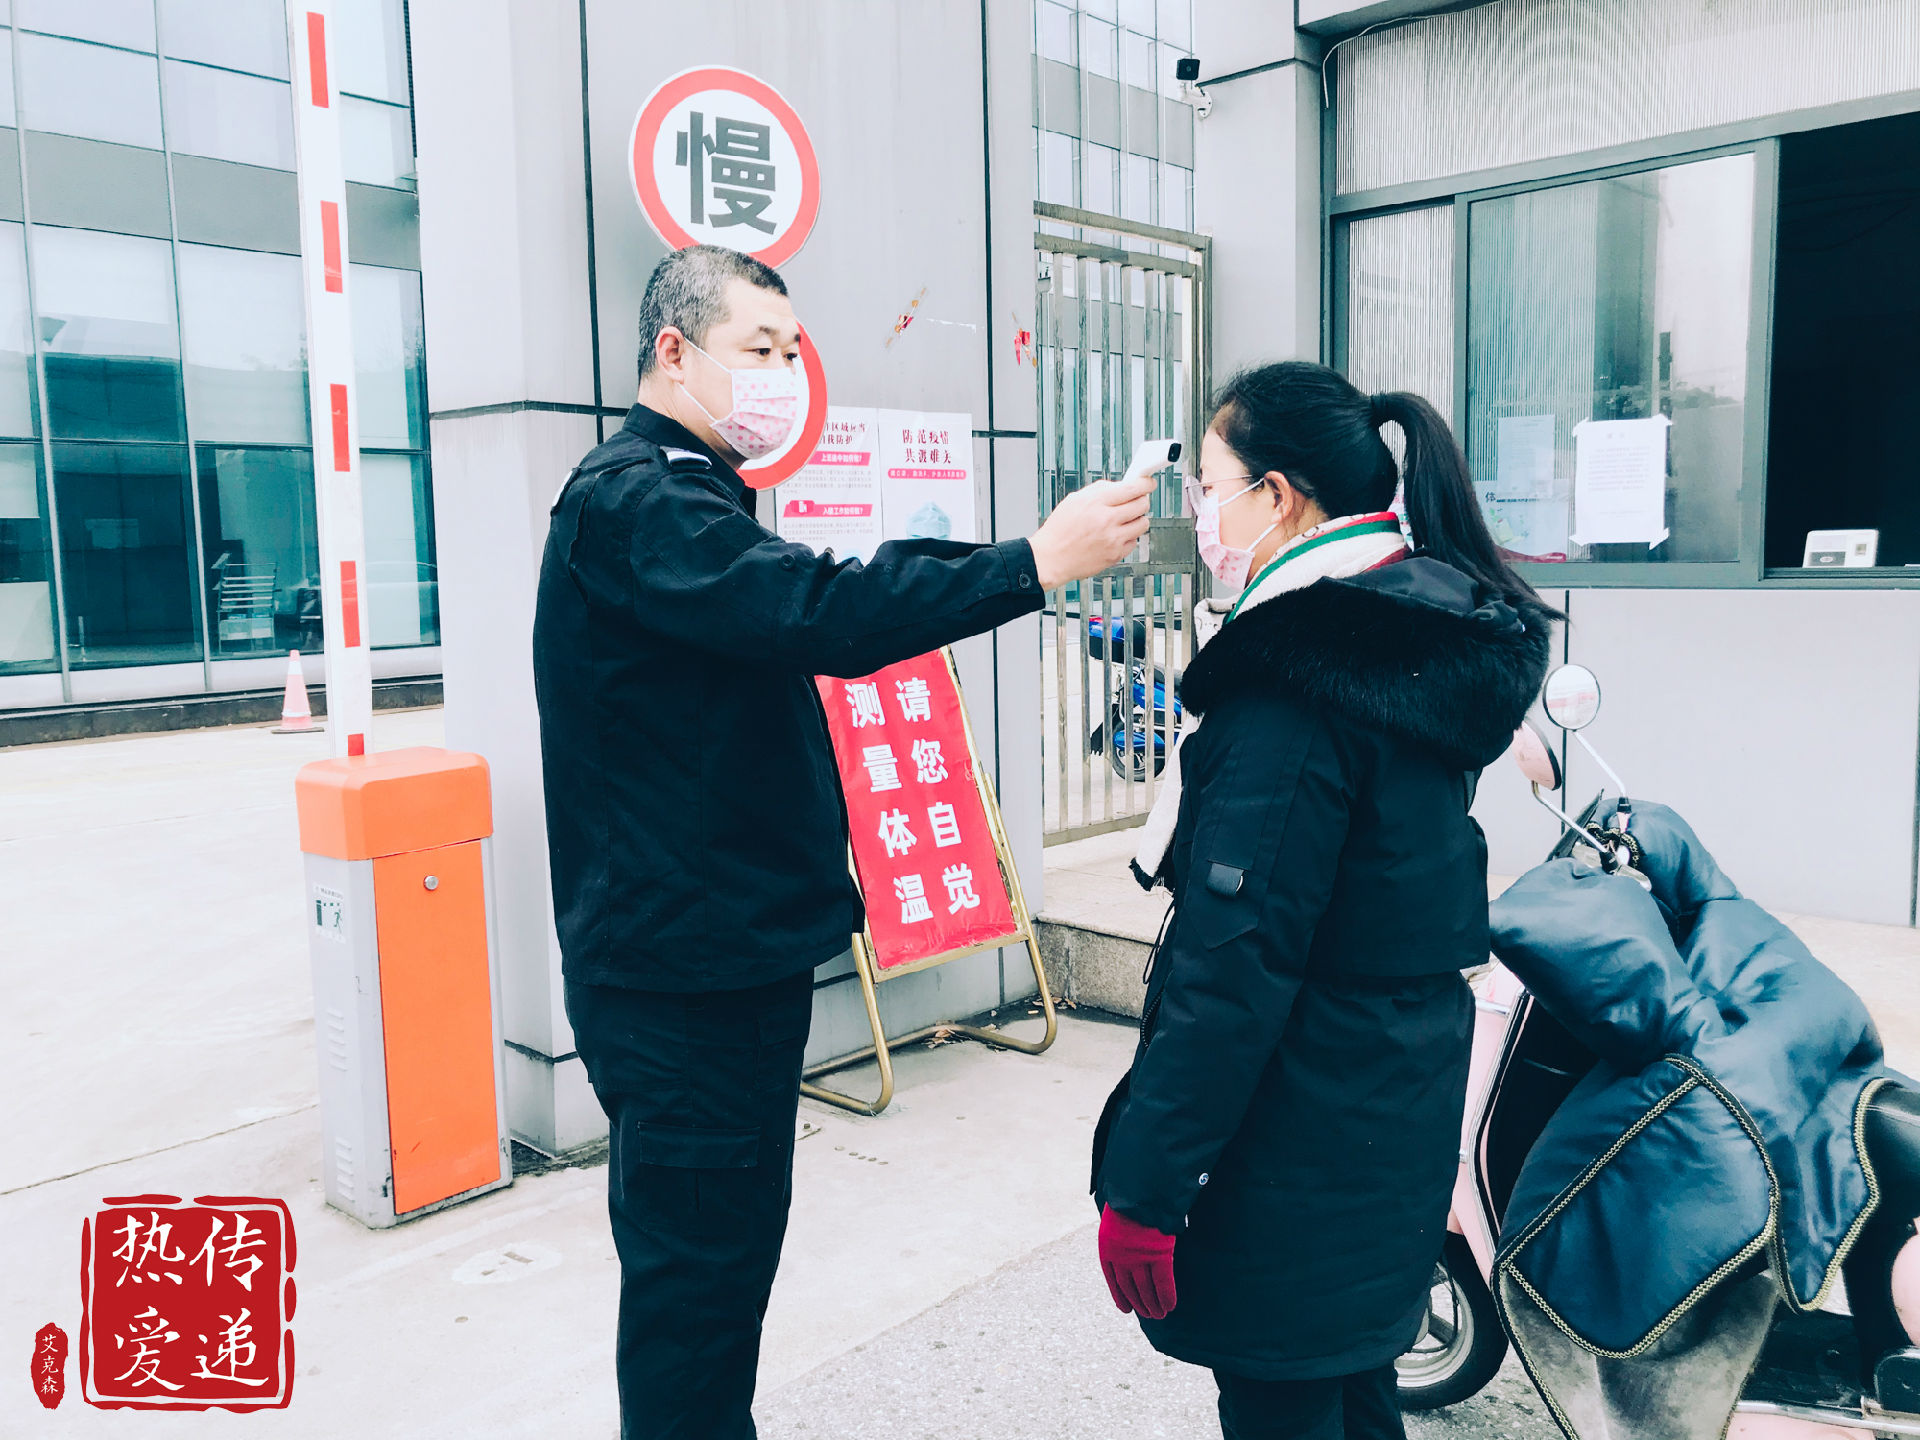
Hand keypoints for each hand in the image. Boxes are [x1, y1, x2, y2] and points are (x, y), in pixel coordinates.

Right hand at [1028, 474, 1153, 589]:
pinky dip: (1128, 537)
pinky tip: (1115, 536)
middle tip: (1136, 500)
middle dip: (1141, 500)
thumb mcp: (1074, 500)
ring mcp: (1113, 539)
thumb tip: (1121, 486)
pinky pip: (1134, 542)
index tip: (1148, 483)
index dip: (1145, 484)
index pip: (1132, 488)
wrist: (1051, 558)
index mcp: (1095, 502)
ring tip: (1124, 520)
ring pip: (1143, 523)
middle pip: (1142, 504)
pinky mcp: (1115, 555)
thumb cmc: (1059, 530)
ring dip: (1137, 519)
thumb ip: (1099, 491)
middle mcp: (1106, 520)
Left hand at [1098, 1203, 1176, 1318]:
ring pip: (1146, 1289)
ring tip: (1160, 1315)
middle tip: (1149, 1315)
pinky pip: (1163, 1282)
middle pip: (1130, 1287)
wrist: (1141, 1188)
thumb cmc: (1130, 1198)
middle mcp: (1121, 1257)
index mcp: (1107, 1247)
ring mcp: (1139, 1257)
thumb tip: (1128, 1245)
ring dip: (1153, 1305)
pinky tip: (1170, 1306)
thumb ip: (1120, 1234)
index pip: (1113, 1279)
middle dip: (1140, 1303)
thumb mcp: (1116, 1216)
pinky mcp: (1158, 1254)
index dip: (1120, 1296)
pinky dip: (1167, 1296)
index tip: (1126, 1309)